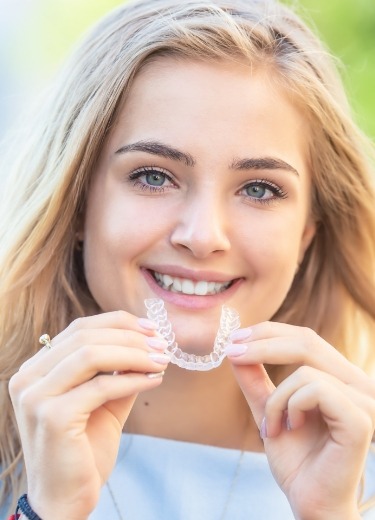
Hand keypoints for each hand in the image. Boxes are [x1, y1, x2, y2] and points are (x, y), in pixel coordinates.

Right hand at [9, 311, 169, 519]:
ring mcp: (35, 397)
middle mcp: (28, 378)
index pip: (79, 328)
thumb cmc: (84, 450)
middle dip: (131, 337)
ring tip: (161, 360)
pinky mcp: (52, 417)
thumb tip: (149, 343)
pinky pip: (102, 386)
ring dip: (134, 354)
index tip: (151, 328)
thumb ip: (118, 371)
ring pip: (91, 354)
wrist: (65, 500)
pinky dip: (133, 379)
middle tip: (162, 345)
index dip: (118, 323)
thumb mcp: (103, 402)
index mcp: (36, 369)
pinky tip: (155, 380)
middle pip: (85, 336)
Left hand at [226, 322, 374, 519]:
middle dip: (262, 344)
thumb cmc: (296, 460)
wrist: (310, 501)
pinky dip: (291, 407)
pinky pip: (315, 389)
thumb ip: (255, 381)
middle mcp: (356, 383)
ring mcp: (362, 400)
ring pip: (304, 370)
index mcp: (339, 378)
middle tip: (233, 353)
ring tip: (273, 427)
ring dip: (276, 399)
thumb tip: (236, 348)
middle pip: (307, 341)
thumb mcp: (268, 410)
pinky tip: (291, 428)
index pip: (306, 338)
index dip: (269, 332)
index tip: (236, 338)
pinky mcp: (359, 418)